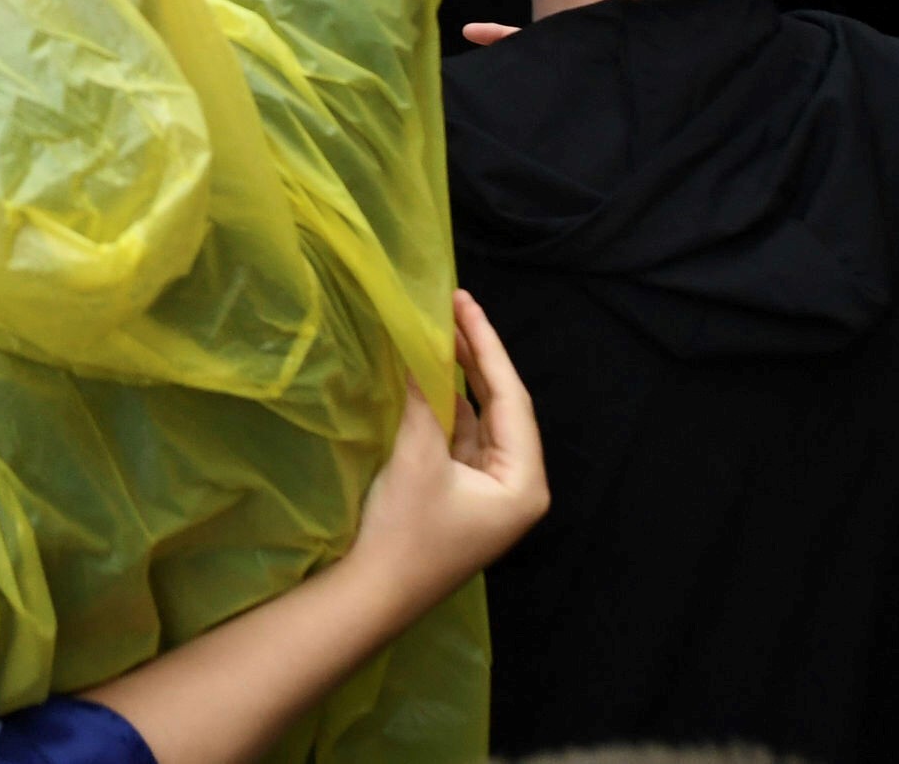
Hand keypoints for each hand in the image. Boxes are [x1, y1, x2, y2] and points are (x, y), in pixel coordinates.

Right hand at [337, 292, 548, 612]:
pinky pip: (460, 439)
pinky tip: (426, 378)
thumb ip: (424, 400)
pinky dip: (444, 407)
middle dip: (475, 357)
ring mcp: (490, 492)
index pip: (511, 399)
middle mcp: (517, 486)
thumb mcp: (417, 457)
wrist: (373, 595)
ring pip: (479, 420)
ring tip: (437, 332)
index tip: (464, 303)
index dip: (486, 346)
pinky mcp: (462, 496)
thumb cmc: (405, 532)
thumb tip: (419, 350)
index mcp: (524, 482)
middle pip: (500, 407)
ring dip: (458, 380)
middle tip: (451, 306)